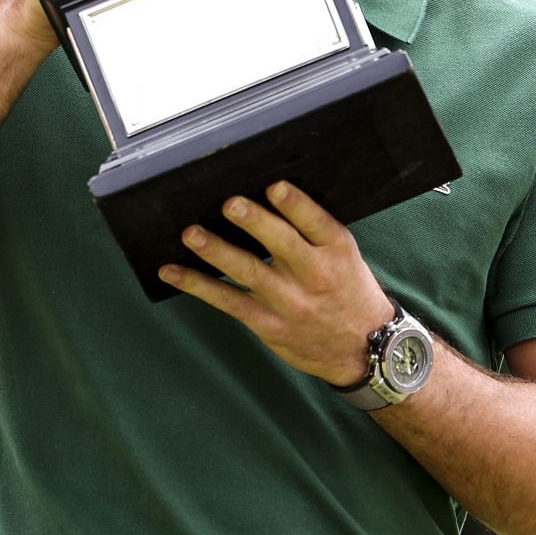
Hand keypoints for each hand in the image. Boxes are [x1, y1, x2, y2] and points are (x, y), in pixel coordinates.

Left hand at [159, 181, 393, 386]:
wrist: (363, 347)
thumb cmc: (348, 289)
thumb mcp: (345, 255)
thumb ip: (313, 231)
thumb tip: (267, 193)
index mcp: (337, 250)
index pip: (316, 222)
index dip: (295, 205)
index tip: (274, 186)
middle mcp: (314, 275)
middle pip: (282, 244)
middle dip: (255, 223)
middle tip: (230, 204)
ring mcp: (289, 302)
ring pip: (249, 272)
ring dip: (217, 251)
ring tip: (191, 234)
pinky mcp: (268, 324)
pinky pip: (228, 301)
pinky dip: (198, 285)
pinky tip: (172, 271)